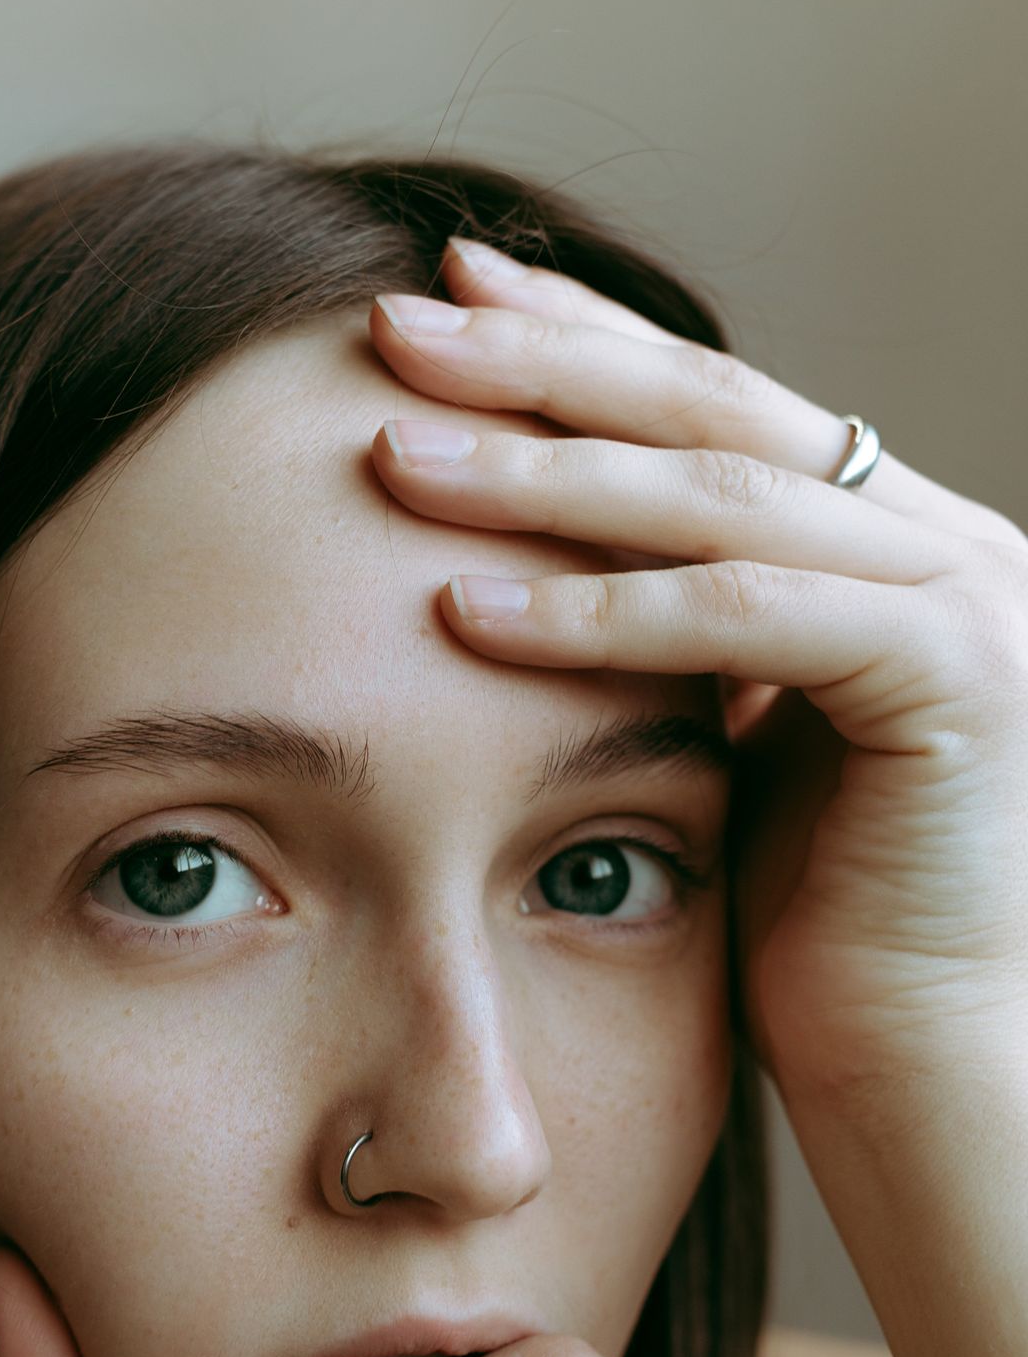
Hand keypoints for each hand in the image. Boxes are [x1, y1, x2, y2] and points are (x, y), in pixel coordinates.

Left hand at [366, 240, 1027, 1121]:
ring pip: (717, 499)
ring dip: (539, 476)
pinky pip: (747, 616)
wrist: (922, 1065)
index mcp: (880, 535)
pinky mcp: (958, 674)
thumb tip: (532, 551)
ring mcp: (965, 593)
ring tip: (392, 459)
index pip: (708, 400)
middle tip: (392, 322)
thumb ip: (672, 624)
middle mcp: (938, 536)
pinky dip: (602, 613)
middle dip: (541, 363)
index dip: (578, 336)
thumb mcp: (724, 726)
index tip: (449, 291)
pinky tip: (470, 613)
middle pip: (709, 408)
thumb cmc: (804, 918)